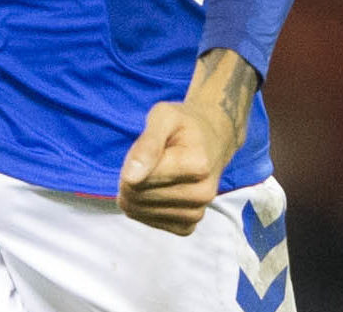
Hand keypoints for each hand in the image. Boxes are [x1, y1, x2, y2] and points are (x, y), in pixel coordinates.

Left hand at [117, 48, 256, 234]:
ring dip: (135, 191)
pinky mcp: (188, 226)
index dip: (132, 161)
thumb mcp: (163, 116)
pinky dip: (143, 206)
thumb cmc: (183, 126)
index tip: (147, 147)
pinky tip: (155, 189)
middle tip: (150, 159)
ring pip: (138, 210)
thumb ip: (147, 145)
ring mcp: (197, 212)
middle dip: (131, 176)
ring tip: (155, 172)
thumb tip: (130, 178)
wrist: (212, 140)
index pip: (138, 178)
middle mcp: (202, 194)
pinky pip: (148, 222)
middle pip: (136, 196)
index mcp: (198, 165)